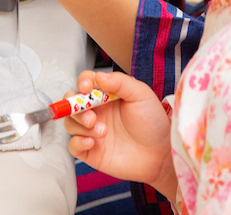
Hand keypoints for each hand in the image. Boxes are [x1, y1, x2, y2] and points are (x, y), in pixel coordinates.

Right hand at [65, 70, 175, 193]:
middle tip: (92, 116)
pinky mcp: (91, 151)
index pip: (85, 82)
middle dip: (74, 107)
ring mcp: (92, 131)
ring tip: (102, 131)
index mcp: (106, 94)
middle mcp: (97, 111)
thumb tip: (99, 76)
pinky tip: (93, 142)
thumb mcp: (141, 95)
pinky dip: (78, 142)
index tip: (86, 87)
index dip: (82, 82)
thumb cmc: (152, 122)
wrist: (160, 154)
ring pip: (70, 123)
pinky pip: (72, 145)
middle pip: (71, 102)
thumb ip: (120, 82)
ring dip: (80, 125)